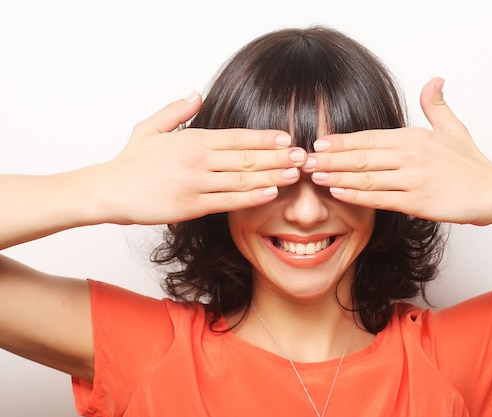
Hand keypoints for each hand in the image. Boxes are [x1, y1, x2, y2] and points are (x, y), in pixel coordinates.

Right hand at [91, 93, 305, 224]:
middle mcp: (198, 159)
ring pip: (242, 179)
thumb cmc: (131, 161)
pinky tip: (271, 193)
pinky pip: (228, 201)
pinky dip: (252, 197)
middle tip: (302, 156)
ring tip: (295, 174)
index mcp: (192, 139)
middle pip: (246, 157)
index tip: (287, 137)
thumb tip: (197, 94)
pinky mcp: (192, 206)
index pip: (237, 136)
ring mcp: (196, 183)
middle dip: (278, 156)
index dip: (264, 138)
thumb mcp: (150, 127)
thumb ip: (177, 111)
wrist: (108, 191)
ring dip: (272, 176)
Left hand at [304, 78, 491, 224]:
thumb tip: (434, 79)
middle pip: (361, 156)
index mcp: (413, 137)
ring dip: (337, 176)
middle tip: (305, 161)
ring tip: (315, 177)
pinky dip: (357, 195)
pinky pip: (380, 198)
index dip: (341, 141)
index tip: (319, 143)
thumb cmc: (471, 163)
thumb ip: (436, 105)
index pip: (368, 137)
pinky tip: (339, 192)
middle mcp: (410, 155)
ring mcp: (413, 179)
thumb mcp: (453, 128)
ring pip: (367, 177)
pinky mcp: (417, 202)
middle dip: (330, 159)